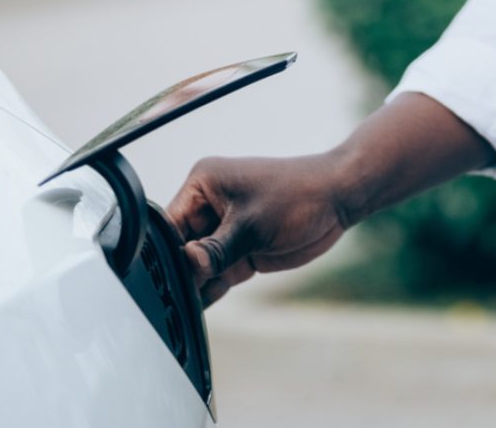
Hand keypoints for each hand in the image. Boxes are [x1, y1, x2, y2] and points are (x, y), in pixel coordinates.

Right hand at [166, 152, 356, 304]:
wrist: (337, 200)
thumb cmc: (297, 196)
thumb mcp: (251, 225)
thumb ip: (216, 250)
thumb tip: (186, 265)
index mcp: (203, 184)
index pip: (170, 223)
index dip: (165, 253)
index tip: (159, 282)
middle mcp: (208, 205)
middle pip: (180, 247)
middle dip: (179, 273)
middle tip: (171, 302)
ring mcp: (224, 230)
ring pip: (197, 265)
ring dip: (194, 286)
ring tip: (181, 311)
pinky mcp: (240, 250)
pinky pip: (216, 274)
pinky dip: (210, 290)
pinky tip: (199, 309)